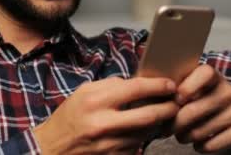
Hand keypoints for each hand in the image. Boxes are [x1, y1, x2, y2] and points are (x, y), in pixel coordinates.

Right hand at [34, 76, 178, 154]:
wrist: (53, 149)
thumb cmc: (70, 117)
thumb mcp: (84, 92)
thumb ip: (111, 86)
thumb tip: (138, 83)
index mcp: (95, 101)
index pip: (135, 89)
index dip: (157, 86)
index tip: (170, 85)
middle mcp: (103, 124)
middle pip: (149, 115)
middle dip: (168, 108)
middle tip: (177, 102)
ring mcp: (109, 145)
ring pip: (147, 133)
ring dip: (158, 124)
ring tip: (162, 115)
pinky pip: (137, 146)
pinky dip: (144, 137)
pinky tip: (142, 131)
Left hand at [172, 64, 230, 152]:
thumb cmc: (206, 95)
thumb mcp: (195, 83)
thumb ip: (179, 85)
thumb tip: (156, 97)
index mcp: (215, 76)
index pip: (203, 74)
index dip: (186, 88)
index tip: (175, 99)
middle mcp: (228, 92)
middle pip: (193, 110)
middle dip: (174, 123)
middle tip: (166, 129)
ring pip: (199, 131)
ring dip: (183, 137)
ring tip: (180, 135)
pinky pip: (211, 145)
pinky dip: (199, 147)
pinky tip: (196, 142)